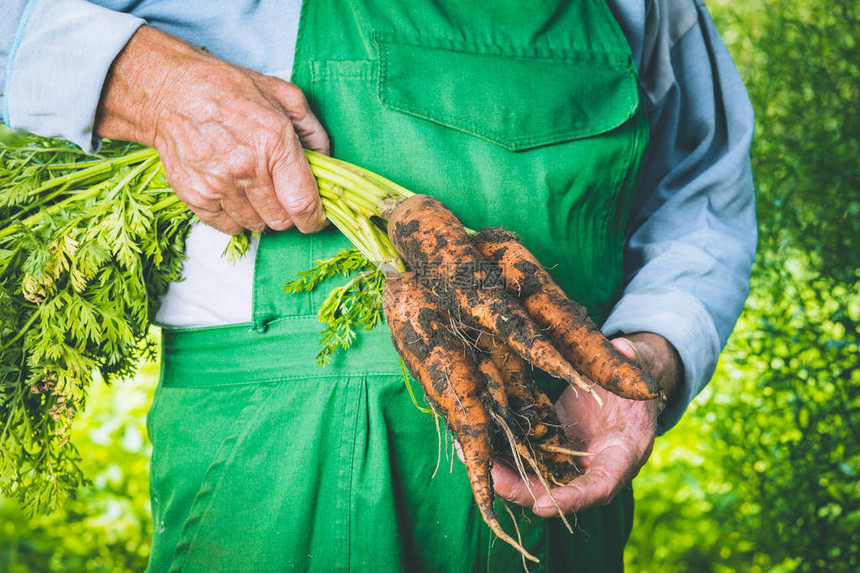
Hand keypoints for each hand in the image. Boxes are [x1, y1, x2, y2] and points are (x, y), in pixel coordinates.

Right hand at [95, 26, 329, 234]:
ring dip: (262, 215)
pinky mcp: (196, 196)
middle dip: (288, 213)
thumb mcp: (284, 95)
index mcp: (274, 143)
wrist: (172, 92)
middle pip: (282, 221)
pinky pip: (228, 227)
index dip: (315, 219)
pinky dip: (236, 217)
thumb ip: (313, 131)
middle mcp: (246, 169)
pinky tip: (234, 194)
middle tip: (282, 195)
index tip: (316, 219)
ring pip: (256, 226)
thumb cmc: (229, 90)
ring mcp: (218, 185)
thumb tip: (328, 163)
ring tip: (255, 189)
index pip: (303, 204)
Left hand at [491, 332, 681, 515]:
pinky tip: (474, 437)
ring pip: (534, 475)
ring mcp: (569, 459)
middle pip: (556, 490)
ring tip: (471, 455)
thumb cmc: (638, 383)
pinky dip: (502, 450)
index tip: (542, 505)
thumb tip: (625, 349)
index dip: (572, 499)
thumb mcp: (642, 370)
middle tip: (491, 480)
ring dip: (503, 472)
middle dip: (521, 489)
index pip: (600, 486)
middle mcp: (593, 467)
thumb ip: (635, 361)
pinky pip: (526, 454)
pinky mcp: (551, 445)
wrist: (628, 390)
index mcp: (624, 456)